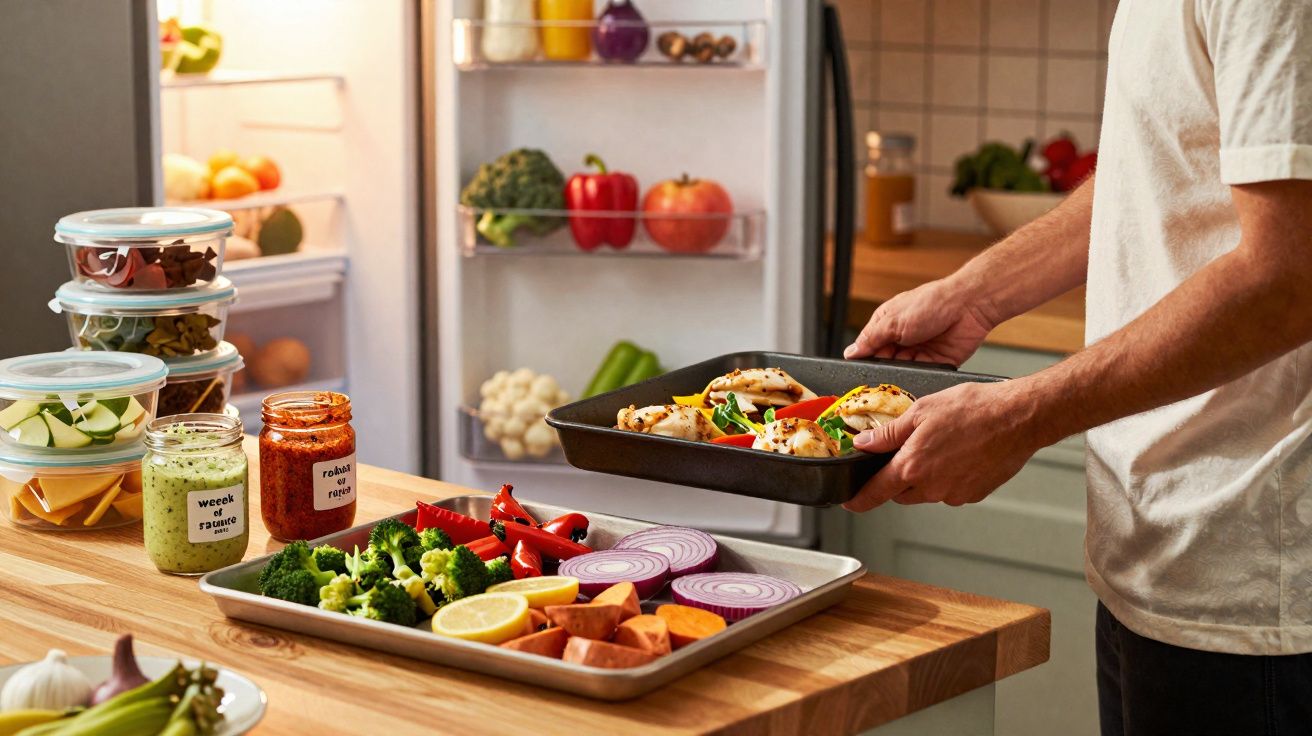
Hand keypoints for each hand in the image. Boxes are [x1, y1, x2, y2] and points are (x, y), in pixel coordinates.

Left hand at [843, 381, 1046, 511]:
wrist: (1019, 418)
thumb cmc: (974, 409)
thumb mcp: (921, 411)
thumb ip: (888, 434)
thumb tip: (864, 444)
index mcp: (912, 466)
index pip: (876, 492)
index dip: (860, 499)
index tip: (850, 503)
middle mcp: (931, 487)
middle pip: (902, 492)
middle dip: (899, 477)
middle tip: (911, 450)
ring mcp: (955, 494)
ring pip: (927, 491)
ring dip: (926, 476)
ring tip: (944, 444)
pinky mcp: (974, 495)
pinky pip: (951, 490)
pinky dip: (950, 476)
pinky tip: (961, 453)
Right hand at [844, 279, 995, 365]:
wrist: (969, 306)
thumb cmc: (931, 302)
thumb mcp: (893, 320)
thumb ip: (870, 339)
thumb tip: (850, 352)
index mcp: (887, 323)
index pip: (867, 347)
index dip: (863, 360)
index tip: (858, 373)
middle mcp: (901, 337)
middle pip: (883, 362)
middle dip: (881, 371)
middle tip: (876, 381)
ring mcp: (918, 350)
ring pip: (901, 371)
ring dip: (899, 374)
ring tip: (896, 378)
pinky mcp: (935, 362)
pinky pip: (921, 375)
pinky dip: (916, 377)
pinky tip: (914, 376)